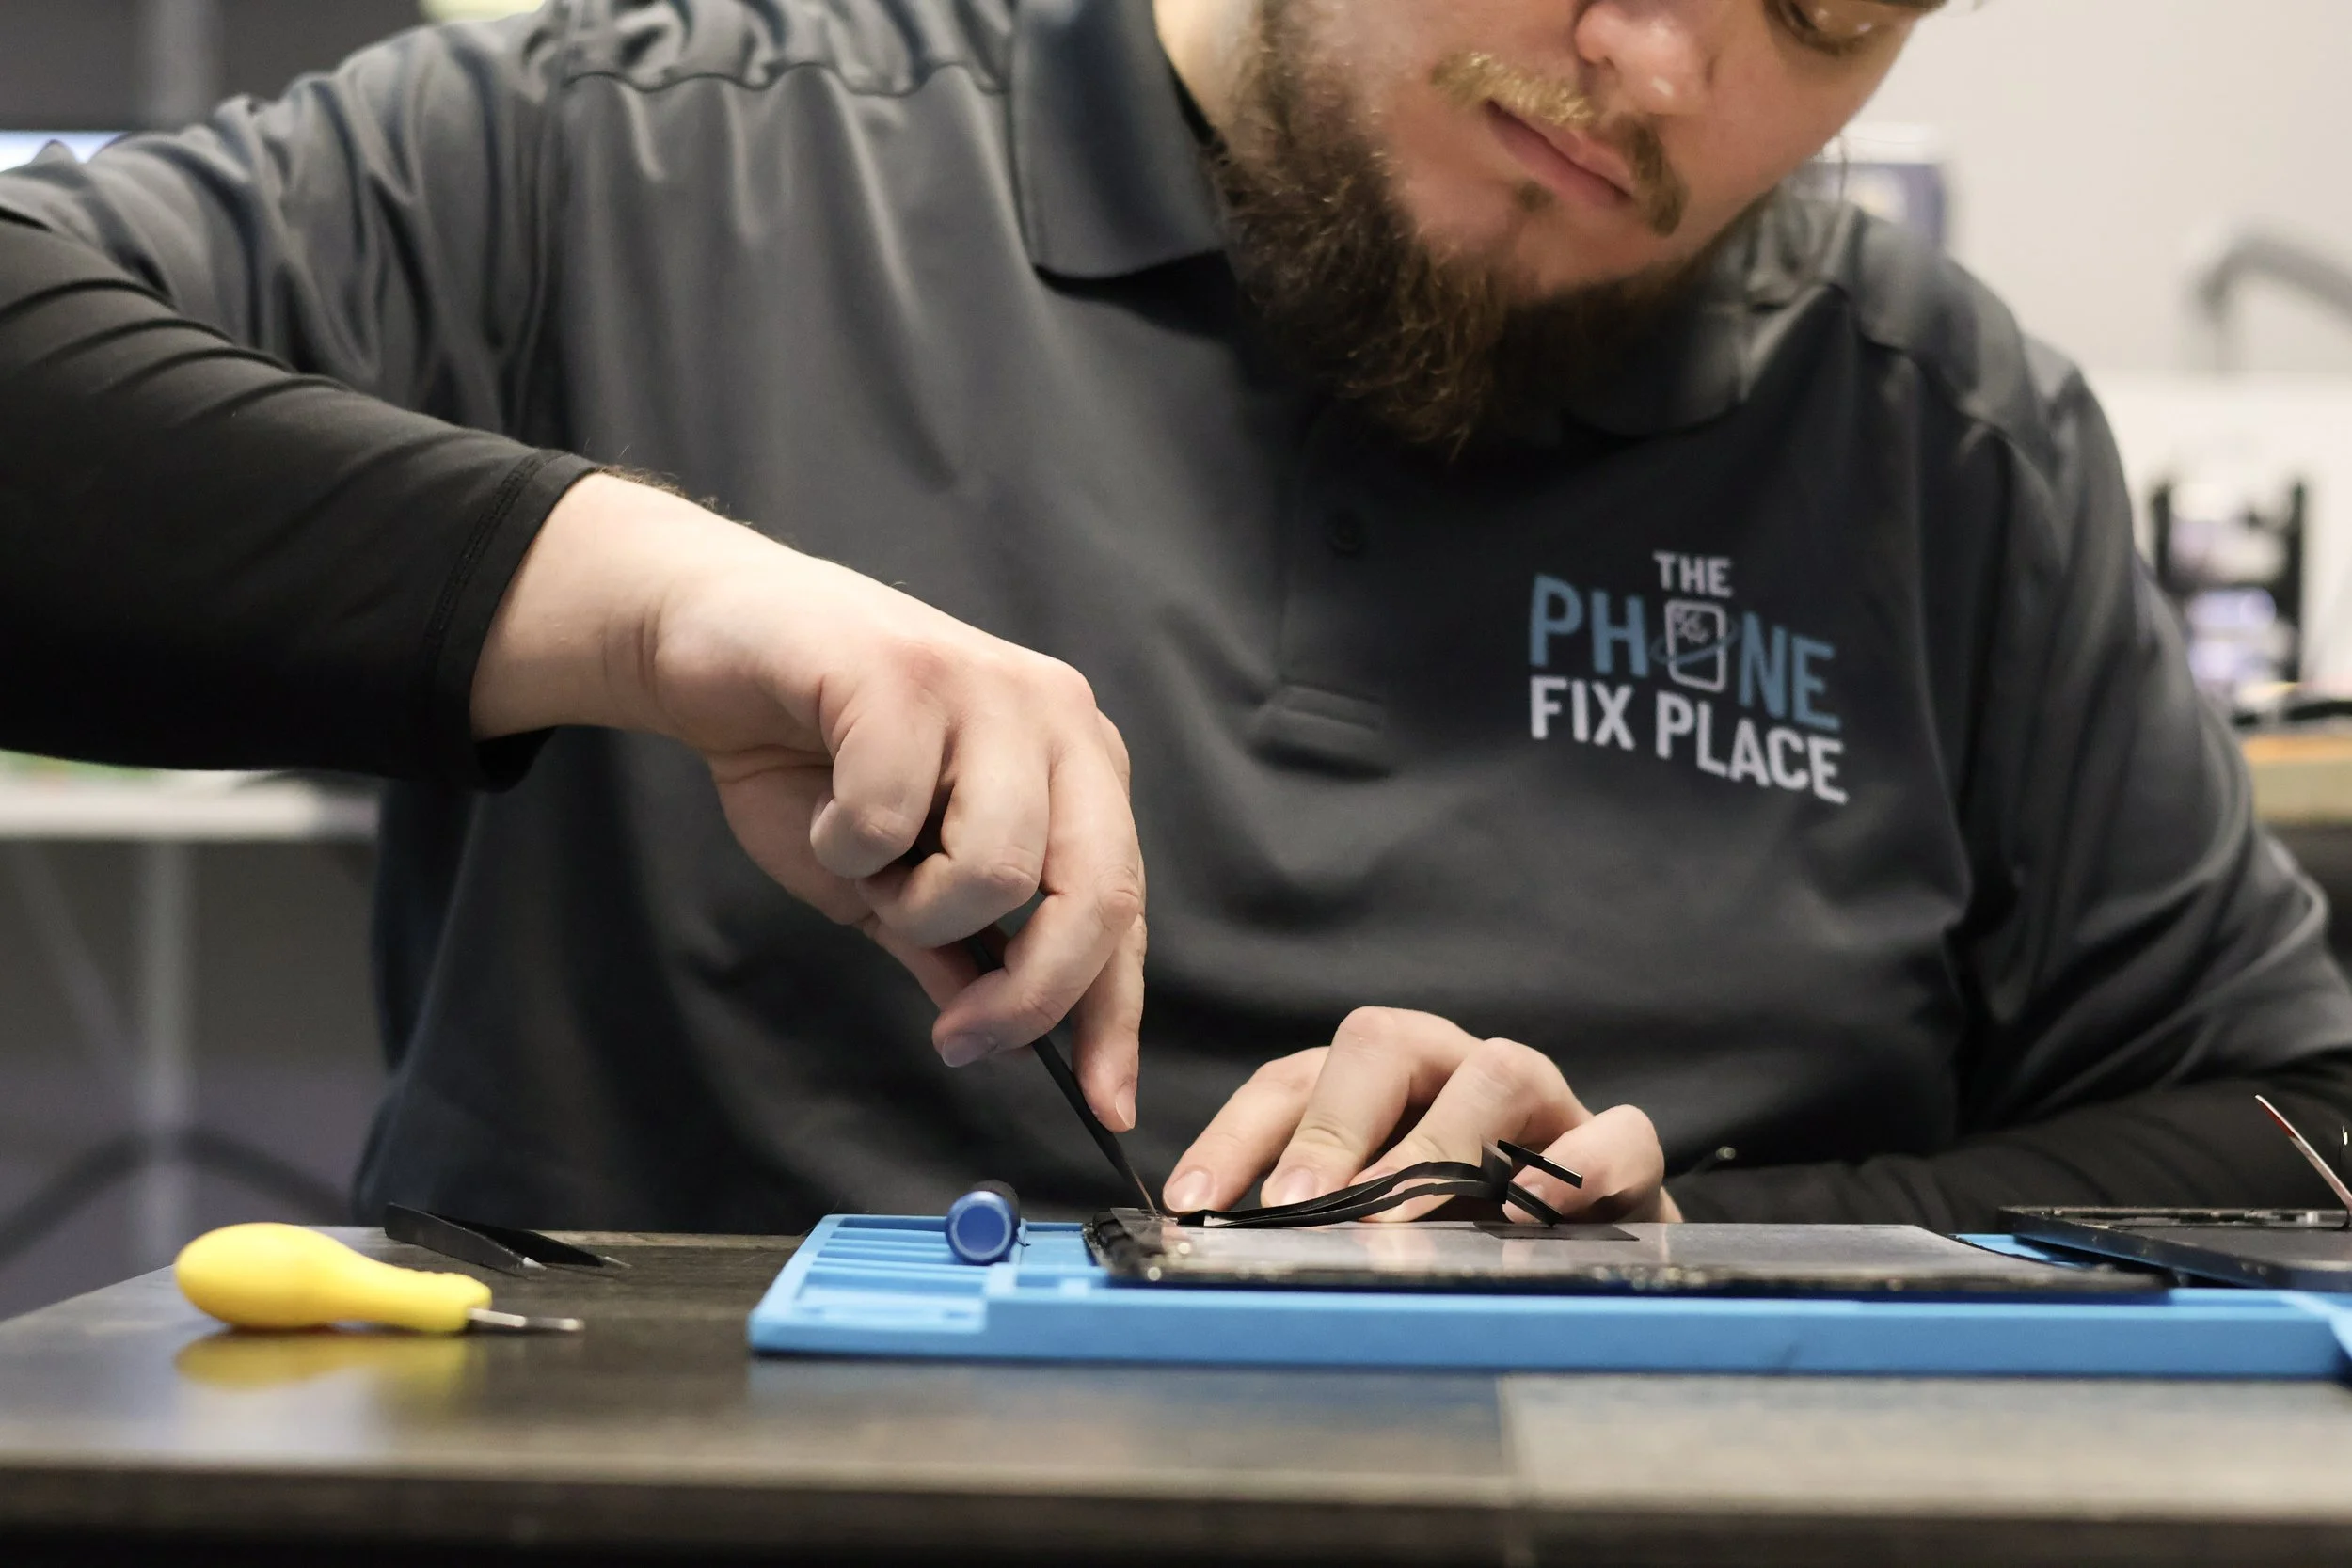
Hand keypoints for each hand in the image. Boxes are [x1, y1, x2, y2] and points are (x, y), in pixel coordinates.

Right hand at [472, 475, 1146, 1126]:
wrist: (713, 644)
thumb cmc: (811, 758)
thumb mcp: (895, 878)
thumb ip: (958, 947)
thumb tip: (1009, 1038)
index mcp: (1075, 765)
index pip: (1122, 905)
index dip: (1115, 1015)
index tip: (1107, 1106)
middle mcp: (1055, 718)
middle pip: (1092, 893)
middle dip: (1027, 995)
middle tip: (957, 1038)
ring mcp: (986, 687)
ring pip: (995, 869)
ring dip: (909, 903)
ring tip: (865, 862)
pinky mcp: (904, 672)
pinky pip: (889, 819)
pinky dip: (841, 844)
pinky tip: (824, 806)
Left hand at [1161, 1007, 1675, 1221]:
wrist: (1593, 1241)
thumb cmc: (1461, 1225)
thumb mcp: (1374, 1221)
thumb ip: (1313, 1222)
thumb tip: (1222, 1252)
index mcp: (1376, 1082)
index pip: (1291, 1082)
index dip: (1236, 1136)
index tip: (1193, 1202)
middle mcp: (1450, 1069)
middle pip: (1381, 1042)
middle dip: (1332, 1122)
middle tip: (1298, 1201)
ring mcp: (1539, 1100)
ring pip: (1495, 1071)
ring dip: (1440, 1143)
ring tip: (1398, 1215)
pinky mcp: (1614, 1147)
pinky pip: (1614, 1133)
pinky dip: (1581, 1165)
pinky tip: (1537, 1210)